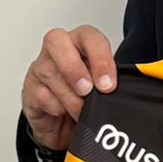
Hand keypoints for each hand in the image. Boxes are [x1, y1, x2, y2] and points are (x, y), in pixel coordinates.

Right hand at [21, 25, 117, 151]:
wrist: (63, 124)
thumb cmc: (85, 97)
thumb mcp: (102, 85)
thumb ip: (110, 80)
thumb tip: (132, 85)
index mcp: (80, 43)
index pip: (89, 36)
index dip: (100, 58)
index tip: (108, 84)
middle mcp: (58, 50)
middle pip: (57, 41)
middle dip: (74, 68)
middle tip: (88, 91)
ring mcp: (41, 67)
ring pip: (50, 72)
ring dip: (70, 96)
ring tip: (82, 111)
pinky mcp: (30, 89)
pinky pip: (41, 94)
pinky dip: (56, 107)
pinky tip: (63, 112)